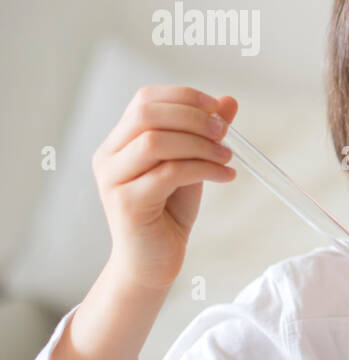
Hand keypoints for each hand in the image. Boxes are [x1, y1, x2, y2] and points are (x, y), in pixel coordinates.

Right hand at [92, 85, 238, 290]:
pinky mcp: (127, 203)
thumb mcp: (190, 164)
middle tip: (225, 132)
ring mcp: (113, 180)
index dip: (184, 97)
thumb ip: (203, 134)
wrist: (153, 262)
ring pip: (156, 141)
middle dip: (193, 117)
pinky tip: (226, 176)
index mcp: (119, 142)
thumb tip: (229, 101)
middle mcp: (108, 156)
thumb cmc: (169, 212)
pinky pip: (169, 173)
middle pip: (147, 114)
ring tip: (227, 158)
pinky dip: (204, 169)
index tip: (218, 110)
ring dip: (200, 144)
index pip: (145, 99)